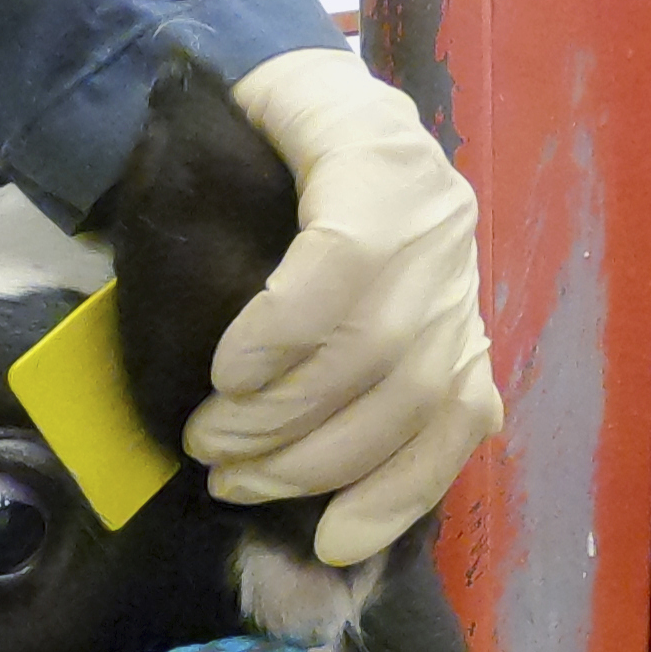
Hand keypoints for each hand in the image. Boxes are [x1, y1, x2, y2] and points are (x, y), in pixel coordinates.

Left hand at [187, 48, 501, 565]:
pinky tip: (335, 538)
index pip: (347, 260)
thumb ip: (211, 170)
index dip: (282, 330)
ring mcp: (465, 295)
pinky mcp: (474, 350)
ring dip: (316, 464)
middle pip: (377, 349)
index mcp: (381, 155)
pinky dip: (397, 495)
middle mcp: (442, 229)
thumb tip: (177, 281)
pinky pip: (457, 433)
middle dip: (281, 420)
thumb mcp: (246, 113)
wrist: (349, 115)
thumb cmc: (278, 122)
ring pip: (413, 403)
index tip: (220, 376)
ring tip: (238, 483)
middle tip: (206, 448)